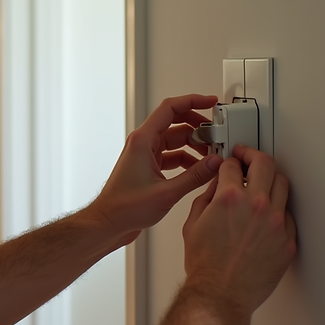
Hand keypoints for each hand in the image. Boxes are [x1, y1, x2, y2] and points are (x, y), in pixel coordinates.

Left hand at [89, 95, 224, 245]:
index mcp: (143, 140)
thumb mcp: (167, 192)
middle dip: (198, 126)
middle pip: (175, 122)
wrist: (108, 223)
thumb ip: (195, 176)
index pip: (170, 108)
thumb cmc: (124, 208)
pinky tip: (199, 169)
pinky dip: (187, 159)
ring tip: (211, 154)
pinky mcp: (148, 167)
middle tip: (216, 133)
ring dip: (194, 145)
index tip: (210, 102)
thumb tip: (215, 163)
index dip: (192, 101)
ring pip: (175, 140)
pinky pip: (172, 155)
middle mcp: (143, 144)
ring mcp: (145, 155)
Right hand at [182, 145, 296, 318]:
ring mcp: (276, 223)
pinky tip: (268, 213)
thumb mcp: (192, 224)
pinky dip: (278, 209)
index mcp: (230, 198)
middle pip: (265, 164)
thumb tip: (215, 188)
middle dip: (254, 156)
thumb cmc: (205, 266)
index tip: (229, 164)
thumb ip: (205, 199)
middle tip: (248, 158)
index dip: (228, 161)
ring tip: (262, 182)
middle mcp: (257, 205)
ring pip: (282, 184)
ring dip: (270, 179)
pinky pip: (288, 215)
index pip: (233, 165)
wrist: (220, 294)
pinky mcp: (287, 241)